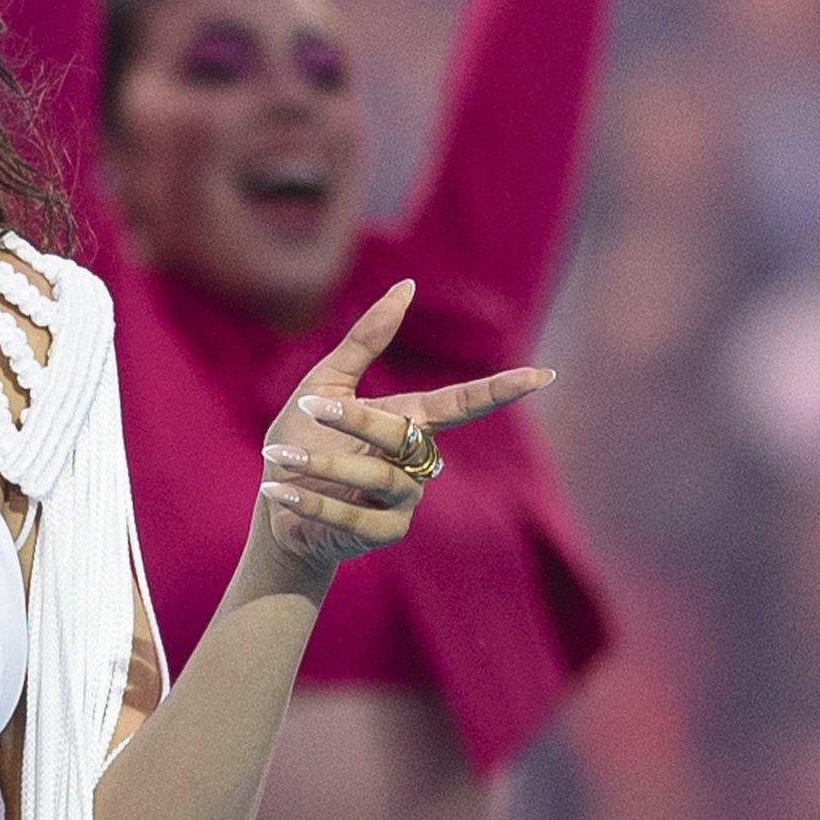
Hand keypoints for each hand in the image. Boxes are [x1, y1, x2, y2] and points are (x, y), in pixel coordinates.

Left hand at [246, 278, 551, 583]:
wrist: (276, 507)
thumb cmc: (303, 439)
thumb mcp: (326, 381)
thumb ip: (365, 339)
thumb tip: (407, 285)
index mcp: (409, 421)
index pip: (463, 403)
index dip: (501, 390)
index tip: (542, 374)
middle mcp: (415, 461)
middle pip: (403, 435)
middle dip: (355, 420)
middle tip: (309, 404)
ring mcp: (403, 501)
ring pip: (377, 476)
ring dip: (323, 462)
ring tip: (278, 452)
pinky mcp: (381, 534)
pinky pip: (352, 516)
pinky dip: (311, 501)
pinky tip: (276, 490)